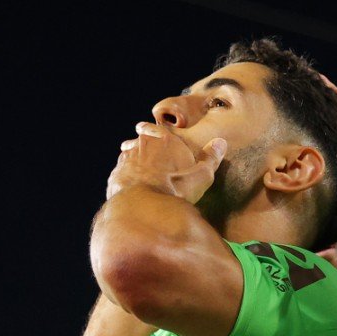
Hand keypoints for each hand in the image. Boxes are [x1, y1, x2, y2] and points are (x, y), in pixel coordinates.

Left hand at [106, 122, 225, 203]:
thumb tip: (220, 142)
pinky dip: (127, 177)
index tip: (153, 133)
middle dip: (145, 147)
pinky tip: (133, 187)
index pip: (158, 129)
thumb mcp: (201, 176)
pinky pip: (121, 172)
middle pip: (142, 141)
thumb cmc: (176, 189)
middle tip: (151, 157)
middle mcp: (142, 144)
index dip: (157, 132)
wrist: (144, 206)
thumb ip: (211, 158)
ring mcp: (126, 159)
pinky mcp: (115, 174)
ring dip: (134, 161)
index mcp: (163, 139)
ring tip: (142, 173)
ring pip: (129, 155)